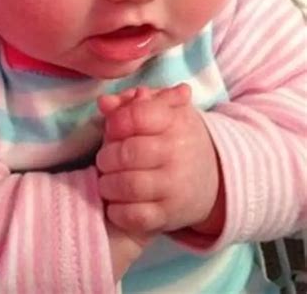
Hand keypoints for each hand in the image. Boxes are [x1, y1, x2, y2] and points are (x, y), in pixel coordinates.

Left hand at [96, 85, 224, 235]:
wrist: (214, 176)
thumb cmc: (175, 137)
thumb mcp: (162, 111)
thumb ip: (130, 102)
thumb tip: (104, 103)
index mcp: (175, 121)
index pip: (138, 116)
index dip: (117, 121)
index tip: (111, 128)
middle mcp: (177, 153)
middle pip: (128, 152)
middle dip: (106, 156)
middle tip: (105, 159)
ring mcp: (175, 186)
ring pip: (128, 185)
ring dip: (107, 183)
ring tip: (107, 180)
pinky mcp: (169, 216)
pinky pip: (135, 217)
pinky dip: (117, 211)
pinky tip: (115, 203)